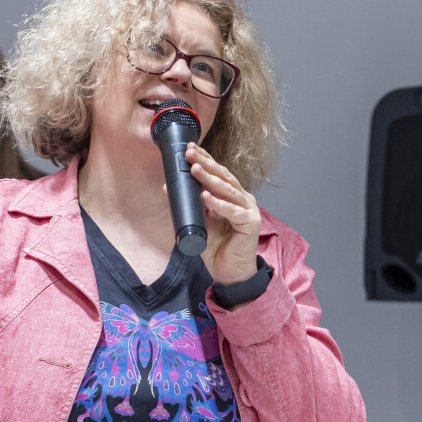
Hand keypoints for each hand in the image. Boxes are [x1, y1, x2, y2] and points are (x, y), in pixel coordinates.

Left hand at [182, 143, 260, 287]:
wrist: (229, 272)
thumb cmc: (218, 247)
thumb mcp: (199, 221)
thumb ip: (190, 204)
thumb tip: (170, 187)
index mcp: (232, 196)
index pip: (218, 173)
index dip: (205, 160)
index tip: (190, 149)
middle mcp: (243, 199)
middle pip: (224, 176)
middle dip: (206, 164)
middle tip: (190, 153)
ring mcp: (249, 209)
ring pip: (228, 190)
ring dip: (210, 179)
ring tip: (195, 170)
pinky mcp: (251, 223)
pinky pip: (233, 211)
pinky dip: (219, 204)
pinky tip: (206, 196)